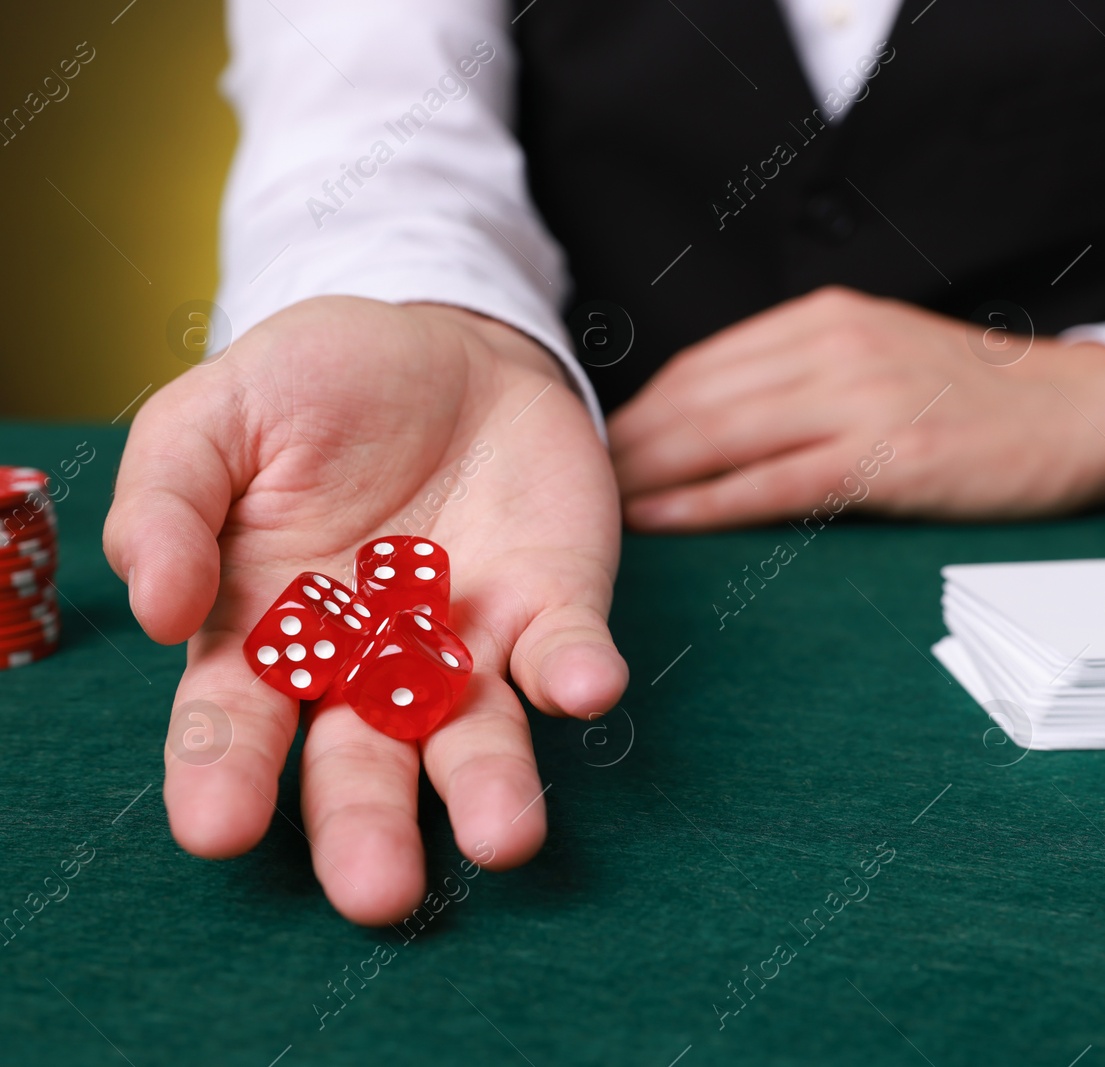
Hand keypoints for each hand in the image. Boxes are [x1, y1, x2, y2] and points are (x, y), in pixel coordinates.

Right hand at [104, 297, 627, 924]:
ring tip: (505, 838)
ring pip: (475, 738)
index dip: (223, 774)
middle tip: (376, 892)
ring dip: (493, 787)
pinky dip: (577, 674)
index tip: (220, 827)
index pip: (234, 721)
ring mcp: (467, 648)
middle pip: (364, 765)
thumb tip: (154, 611)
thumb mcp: (213, 419)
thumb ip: (168, 503)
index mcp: (266, 633)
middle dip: (368, 828)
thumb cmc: (315, 390)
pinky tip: (583, 690)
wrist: (449, 345)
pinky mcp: (554, 607)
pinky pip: (566, 652)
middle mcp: (369, 667)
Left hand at [608, 286, 1104, 529]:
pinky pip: (775, 483)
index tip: (597, 449)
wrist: (1084, 412)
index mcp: (828, 320)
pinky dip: (707, 505)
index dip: (640, 411)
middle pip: (699, 398)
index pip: (704, 365)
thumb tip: (714, 424)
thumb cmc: (979, 400)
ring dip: (649, 476)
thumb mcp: (883, 358)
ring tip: (597, 513)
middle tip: (570, 489)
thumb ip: (806, 378)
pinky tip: (662, 523)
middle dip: (627, 445)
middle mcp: (836, 347)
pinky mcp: (892, 457)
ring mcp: (864, 399)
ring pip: (724, 436)